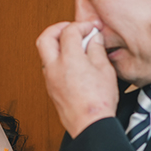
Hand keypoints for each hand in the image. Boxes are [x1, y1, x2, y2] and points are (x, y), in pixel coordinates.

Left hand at [36, 20, 118, 137]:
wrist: (90, 125)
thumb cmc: (99, 101)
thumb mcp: (105, 69)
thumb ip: (97, 49)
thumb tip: (93, 38)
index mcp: (69, 59)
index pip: (69, 31)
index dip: (81, 25)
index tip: (91, 28)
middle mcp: (54, 68)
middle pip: (45, 38)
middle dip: (58, 28)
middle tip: (72, 29)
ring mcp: (50, 79)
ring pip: (45, 53)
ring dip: (57, 45)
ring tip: (75, 47)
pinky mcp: (51, 90)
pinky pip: (49, 67)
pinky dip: (58, 59)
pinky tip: (73, 63)